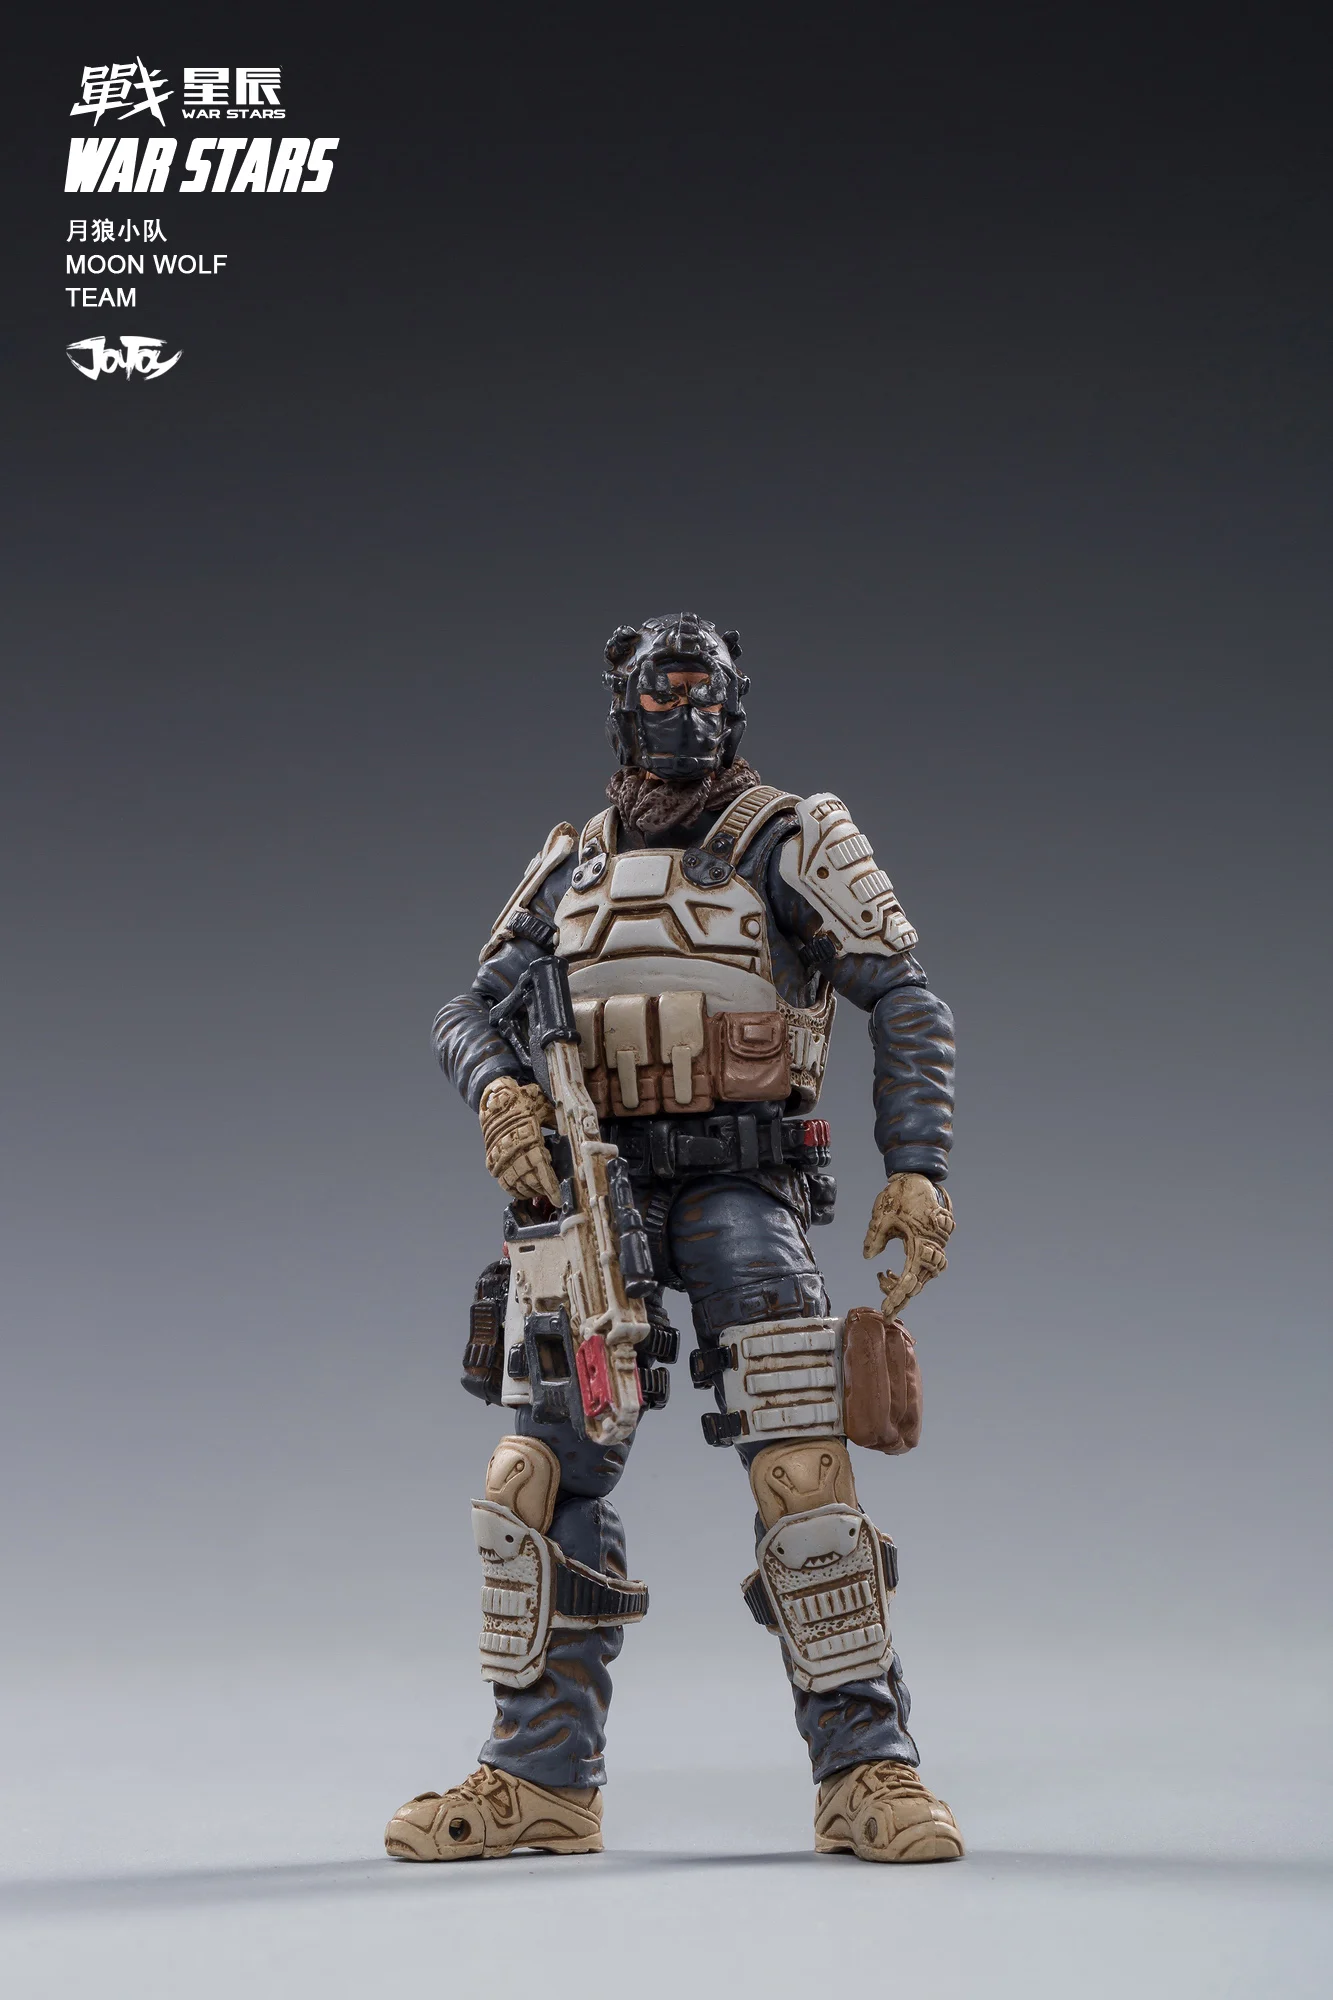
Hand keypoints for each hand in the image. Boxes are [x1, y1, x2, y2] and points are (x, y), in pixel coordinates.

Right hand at [478, 1077, 560, 1203]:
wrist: (494, 1098)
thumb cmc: (522, 1101)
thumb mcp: (544, 1107)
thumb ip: (557, 1122)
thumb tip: (574, 1128)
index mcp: (529, 1138)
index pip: (541, 1169)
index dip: (550, 1187)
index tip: (557, 1199)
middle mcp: (513, 1151)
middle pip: (529, 1180)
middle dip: (542, 1191)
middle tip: (552, 1194)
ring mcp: (500, 1157)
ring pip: (516, 1184)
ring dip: (529, 1191)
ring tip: (539, 1192)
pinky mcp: (492, 1161)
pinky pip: (503, 1182)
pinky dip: (513, 1189)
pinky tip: (522, 1191)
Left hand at [863, 1172, 954, 1319]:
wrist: (919, 1178)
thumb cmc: (901, 1194)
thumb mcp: (883, 1213)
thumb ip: (874, 1236)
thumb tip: (868, 1257)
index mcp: (920, 1241)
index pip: (909, 1278)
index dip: (897, 1296)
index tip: (887, 1310)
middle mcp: (932, 1247)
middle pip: (918, 1283)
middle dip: (900, 1296)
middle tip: (883, 1307)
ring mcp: (935, 1247)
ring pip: (922, 1278)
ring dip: (904, 1285)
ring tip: (883, 1281)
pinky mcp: (932, 1245)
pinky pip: (923, 1268)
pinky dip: (909, 1275)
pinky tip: (891, 1274)